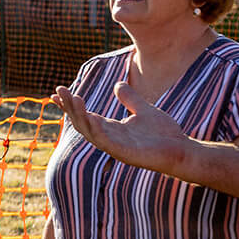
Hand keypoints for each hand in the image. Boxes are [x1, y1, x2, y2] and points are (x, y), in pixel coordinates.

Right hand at [53, 81, 188, 172]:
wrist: (181, 151)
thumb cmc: (164, 135)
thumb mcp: (144, 109)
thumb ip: (130, 98)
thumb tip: (117, 84)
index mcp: (112, 129)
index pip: (85, 115)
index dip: (71, 104)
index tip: (57, 92)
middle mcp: (109, 138)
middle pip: (82, 122)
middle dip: (70, 107)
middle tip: (59, 91)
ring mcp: (115, 147)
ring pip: (89, 131)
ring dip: (79, 115)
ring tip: (73, 98)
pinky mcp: (123, 154)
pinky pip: (105, 141)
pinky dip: (96, 129)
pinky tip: (90, 117)